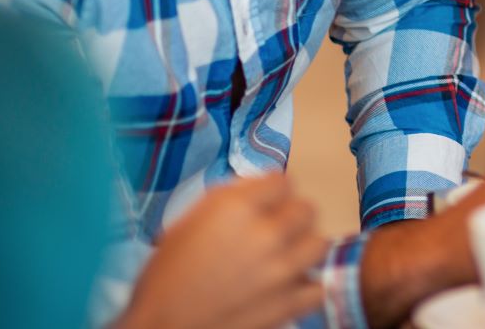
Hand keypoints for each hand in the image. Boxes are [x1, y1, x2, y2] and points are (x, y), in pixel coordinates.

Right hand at [120, 174, 326, 328]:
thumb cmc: (165, 278)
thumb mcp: (186, 224)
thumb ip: (227, 201)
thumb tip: (256, 191)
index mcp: (236, 209)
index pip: (282, 181)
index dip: (273, 192)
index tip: (266, 204)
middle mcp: (266, 233)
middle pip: (306, 209)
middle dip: (290, 217)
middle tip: (274, 231)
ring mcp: (282, 269)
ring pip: (319, 243)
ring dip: (303, 248)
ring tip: (285, 257)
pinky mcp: (289, 303)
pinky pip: (319, 286)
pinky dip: (308, 286)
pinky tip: (290, 286)